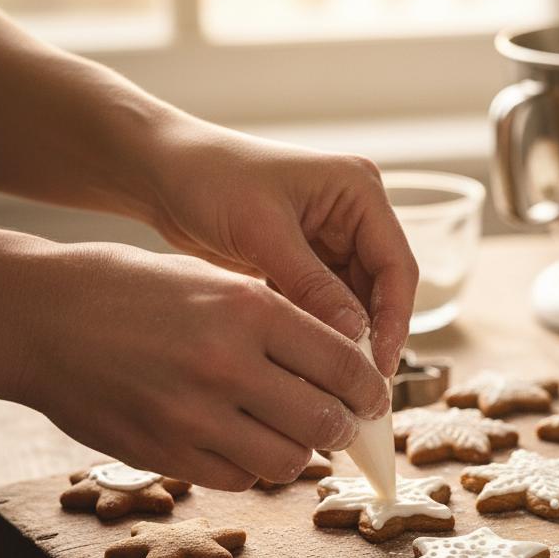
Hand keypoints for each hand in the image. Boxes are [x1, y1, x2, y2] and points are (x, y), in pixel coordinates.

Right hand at [21, 241, 389, 488]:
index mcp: (247, 310)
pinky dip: (252, 466)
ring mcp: (192, 417)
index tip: (375, 396)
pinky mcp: (163, 454)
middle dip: (344, 426)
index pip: (343, 364)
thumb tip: (337, 363)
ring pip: (287, 461)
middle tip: (342, 421)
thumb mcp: (212, 281)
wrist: (39, 317)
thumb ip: (277, 322)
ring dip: (299, 450)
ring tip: (290, 432)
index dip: (371, 388)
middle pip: (325, 422)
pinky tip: (243, 441)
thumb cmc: (131, 290)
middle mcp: (226, 366)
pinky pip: (239, 478)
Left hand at [147, 121, 417, 375]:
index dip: (395, 318)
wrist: (162, 173)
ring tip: (335, 380)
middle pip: (384, 288)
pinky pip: (329, 304)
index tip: (379, 363)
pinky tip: (309, 361)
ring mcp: (334, 238)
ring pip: (358, 302)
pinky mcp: (310, 261)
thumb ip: (312, 284)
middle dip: (373, 334)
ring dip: (348, 337)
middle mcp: (355, 214)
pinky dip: (321, 331)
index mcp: (358, 190)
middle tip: (360, 384)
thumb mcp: (262, 233)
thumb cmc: (208, 179)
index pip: (396, 264)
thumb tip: (354, 336)